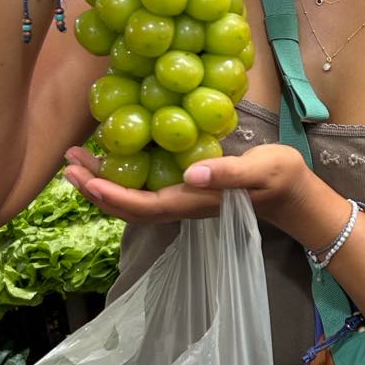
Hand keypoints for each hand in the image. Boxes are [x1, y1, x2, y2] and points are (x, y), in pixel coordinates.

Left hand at [63, 143, 332, 238]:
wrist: (296, 195)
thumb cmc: (281, 179)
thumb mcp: (261, 169)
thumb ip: (228, 173)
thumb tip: (190, 173)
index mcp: (194, 202)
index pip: (144, 206)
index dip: (113, 196)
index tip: (87, 180)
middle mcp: (183, 204)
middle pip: (129, 207)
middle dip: (96, 190)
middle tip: (68, 163)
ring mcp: (184, 199)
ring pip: (134, 198)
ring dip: (104, 183)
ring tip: (79, 160)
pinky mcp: (188, 188)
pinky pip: (146, 188)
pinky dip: (123, 176)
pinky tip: (115, 157)